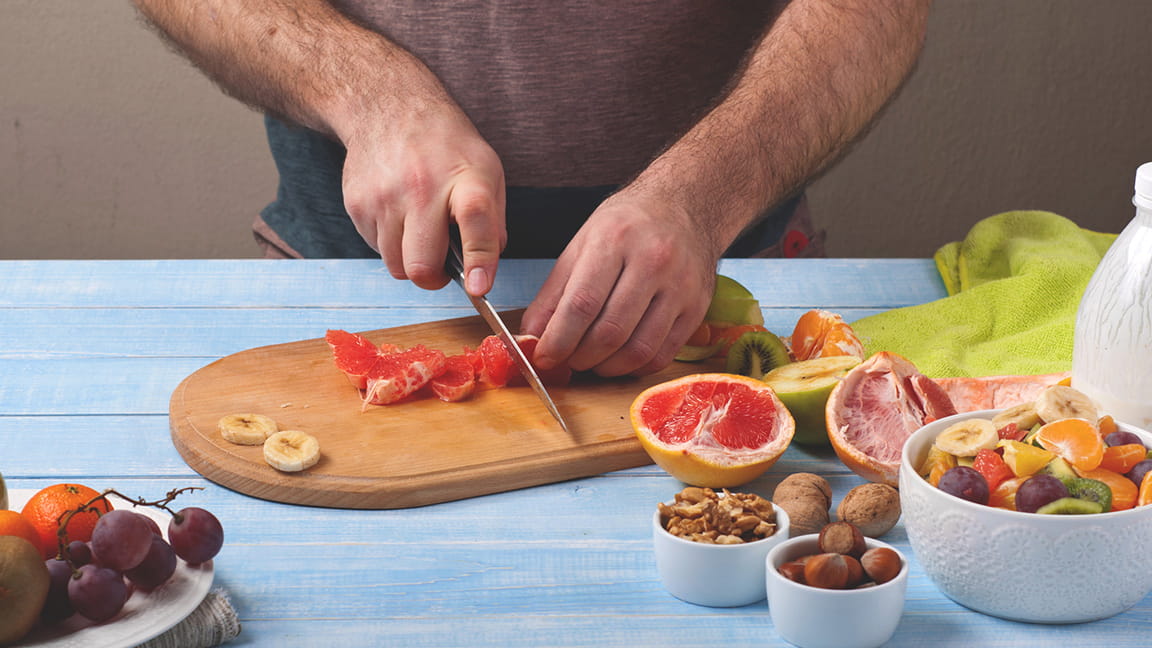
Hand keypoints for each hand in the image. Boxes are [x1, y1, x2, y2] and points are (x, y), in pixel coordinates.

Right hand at [340, 101, 506, 295]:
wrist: (388, 106)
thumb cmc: (446, 145)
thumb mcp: (487, 170)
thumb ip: (492, 221)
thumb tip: (484, 269)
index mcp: (466, 178)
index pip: (475, 222)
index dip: (478, 260)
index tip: (477, 288)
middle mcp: (422, 188)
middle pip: (422, 264)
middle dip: (434, 278)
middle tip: (442, 266)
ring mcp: (384, 197)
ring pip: (397, 265)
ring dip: (411, 259)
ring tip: (419, 230)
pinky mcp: (357, 204)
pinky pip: (377, 249)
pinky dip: (391, 243)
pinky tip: (398, 214)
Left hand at [520, 190, 717, 376]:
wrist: (684, 206)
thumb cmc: (627, 225)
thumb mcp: (581, 245)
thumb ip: (554, 293)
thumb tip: (532, 337)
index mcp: (615, 239)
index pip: (582, 304)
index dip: (558, 340)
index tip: (544, 358)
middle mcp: (652, 261)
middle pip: (609, 332)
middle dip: (580, 358)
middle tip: (567, 361)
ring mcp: (680, 286)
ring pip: (637, 349)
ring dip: (606, 368)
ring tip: (591, 362)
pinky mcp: (697, 307)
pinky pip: (662, 354)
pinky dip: (634, 368)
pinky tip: (620, 360)